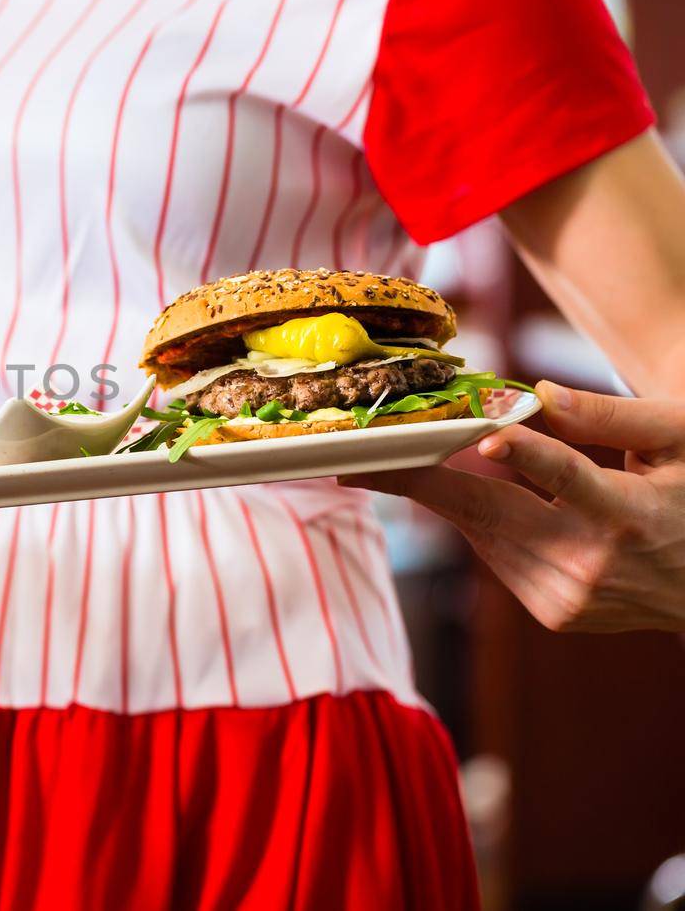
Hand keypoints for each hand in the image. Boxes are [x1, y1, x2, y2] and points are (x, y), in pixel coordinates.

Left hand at [344, 381, 684, 632]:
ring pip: (482, 531)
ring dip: (448, 493)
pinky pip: (496, 552)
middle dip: (417, 481)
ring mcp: (568, 597)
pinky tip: (498, 503)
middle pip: (490, 513)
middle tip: (353, 460)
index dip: (531, 458)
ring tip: (409, 459)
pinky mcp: (552, 613)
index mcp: (630, 513)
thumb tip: (541, 392)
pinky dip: (484, 521)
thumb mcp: (679, 441)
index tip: (491, 438)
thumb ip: (610, 416)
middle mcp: (593, 563)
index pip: (573, 479)